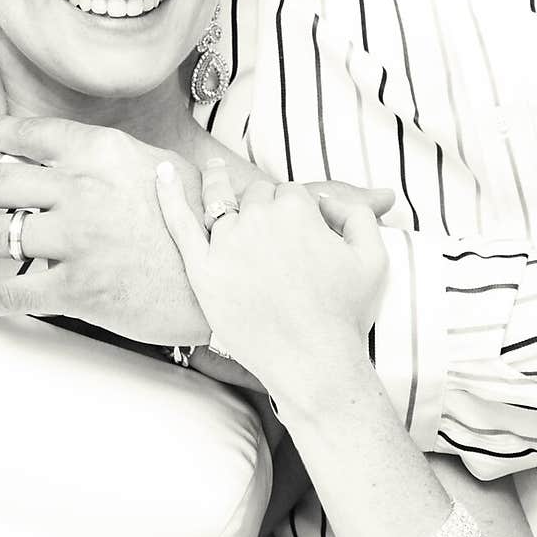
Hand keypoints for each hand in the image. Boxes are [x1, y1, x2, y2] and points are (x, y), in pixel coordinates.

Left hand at [0, 112, 210, 344]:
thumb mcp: (164, 169)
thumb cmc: (205, 221)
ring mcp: (78, 240)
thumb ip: (115, 160)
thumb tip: (76, 157)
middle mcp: (83, 190)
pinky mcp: (81, 289)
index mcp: (104, 153)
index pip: (33, 134)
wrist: (237, 276)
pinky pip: (16, 291)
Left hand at [156, 166, 386, 404]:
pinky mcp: (203, 271)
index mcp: (297, 209)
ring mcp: (226, 244)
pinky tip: (162, 172)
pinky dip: (169, 195)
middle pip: (256, 197)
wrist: (315, 365)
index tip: (300, 228)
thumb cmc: (347, 315)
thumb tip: (328, 201)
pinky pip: (180, 225)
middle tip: (269, 230)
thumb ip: (357, 215)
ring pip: (221, 202)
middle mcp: (259, 219)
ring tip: (212, 171)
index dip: (296, 209)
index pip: (290, 193)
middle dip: (263, 206)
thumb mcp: (374, 258)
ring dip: (217, 182)